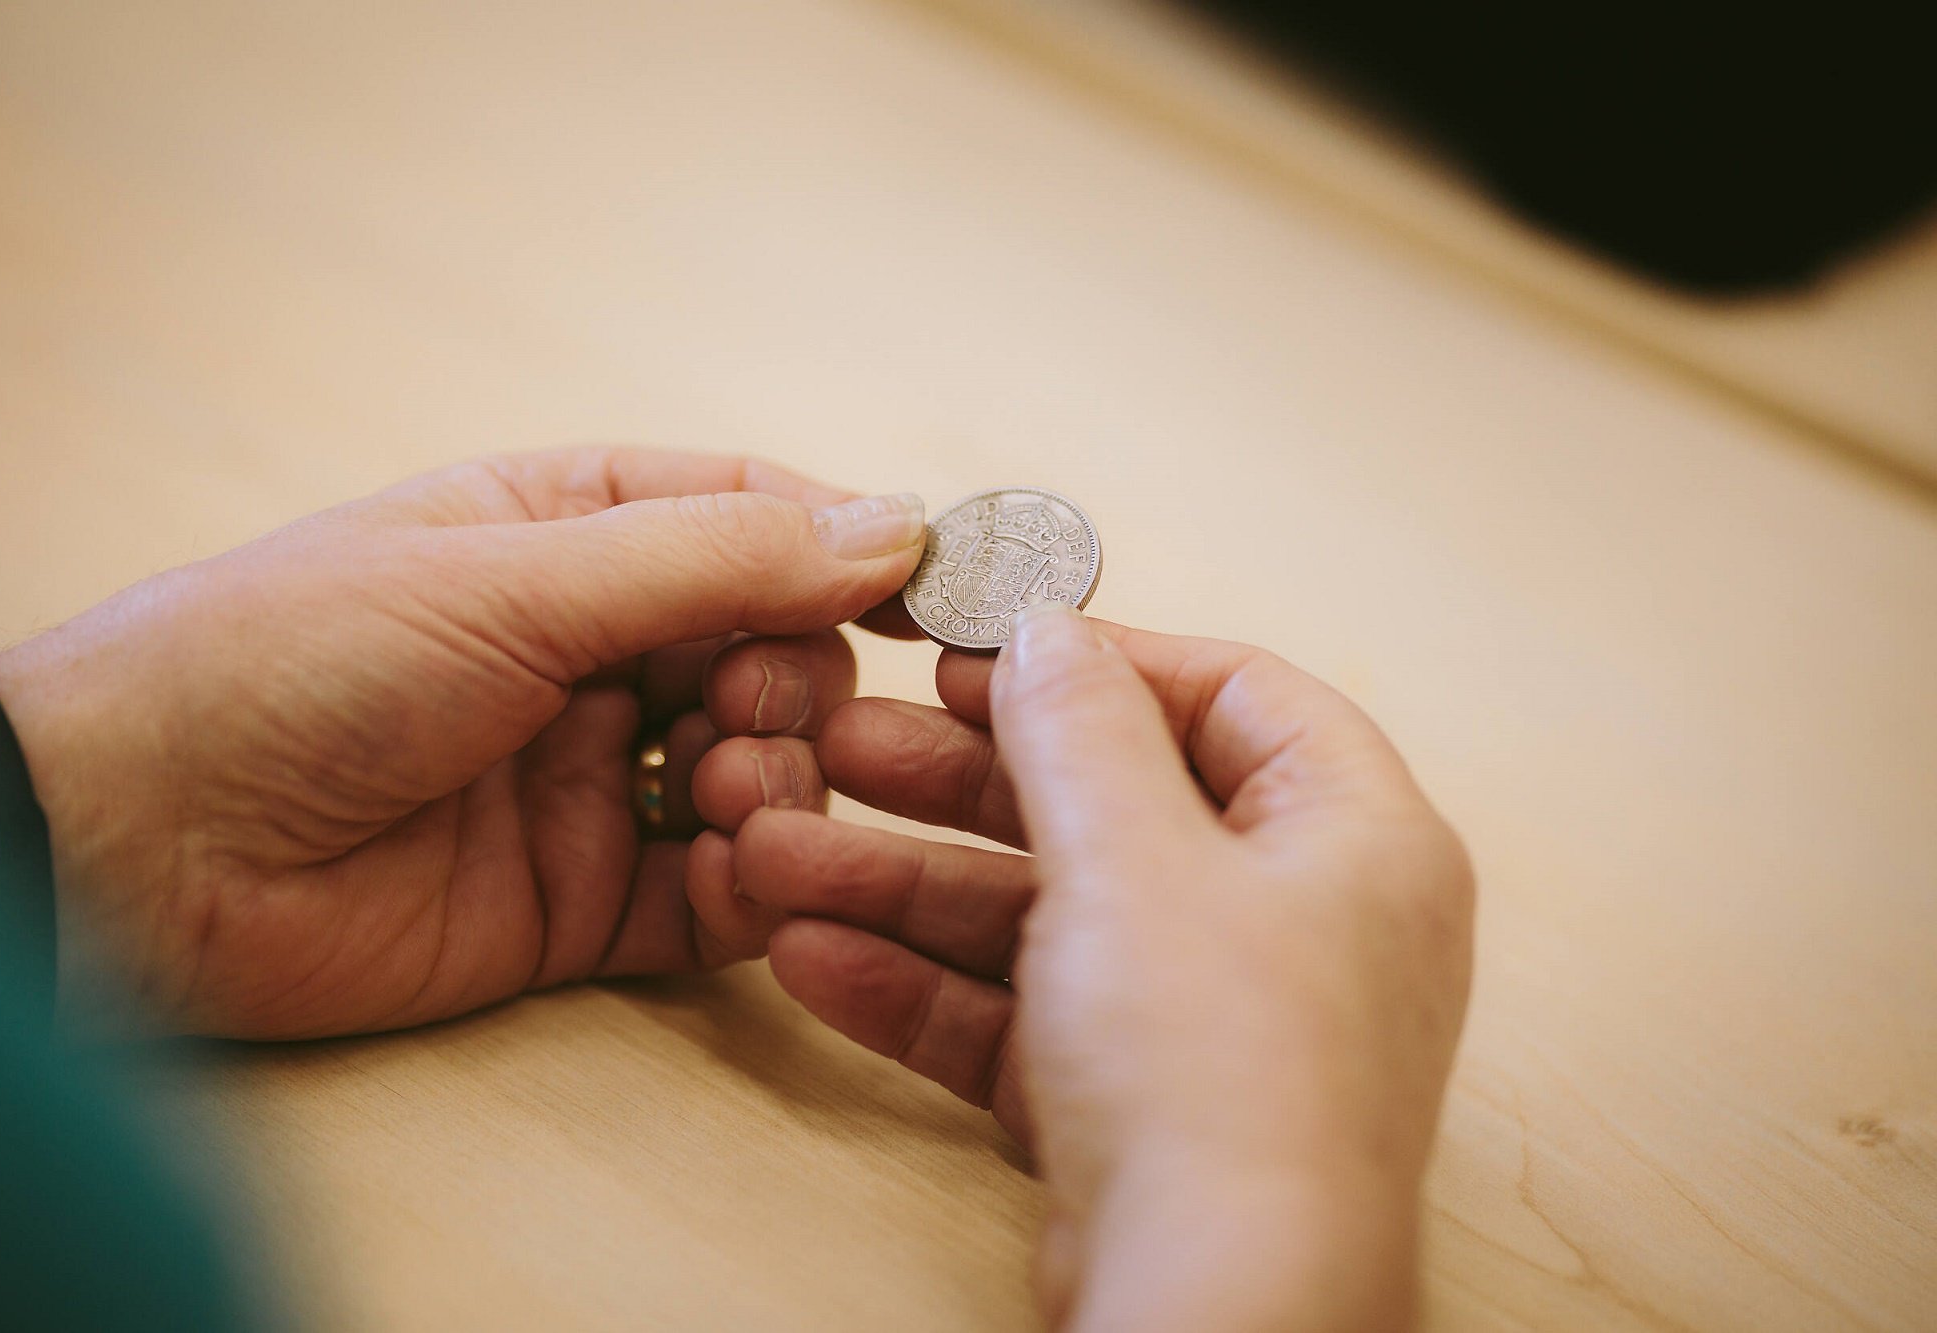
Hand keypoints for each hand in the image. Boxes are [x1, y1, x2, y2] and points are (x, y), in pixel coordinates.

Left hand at [0, 447, 926, 1037]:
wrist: (136, 850)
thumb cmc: (302, 659)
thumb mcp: (514, 578)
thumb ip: (714, 558)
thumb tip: (900, 525)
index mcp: (570, 531)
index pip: (754, 517)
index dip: (849, 550)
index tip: (938, 597)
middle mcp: (595, 650)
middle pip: (776, 651)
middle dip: (791, 680)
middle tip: (742, 708)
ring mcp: (593, 778)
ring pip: (763, 772)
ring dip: (776, 780)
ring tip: (721, 794)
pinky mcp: (583, 903)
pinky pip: (717, 894)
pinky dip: (753, 886)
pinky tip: (739, 874)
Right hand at [733, 607, 1473, 1331]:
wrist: (1214, 1306)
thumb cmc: (1224, 1078)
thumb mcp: (1137, 858)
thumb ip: (1082, 729)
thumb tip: (1047, 625)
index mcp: (1351, 836)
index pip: (1232, 694)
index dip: (1099, 662)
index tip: (978, 652)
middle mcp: (1295, 923)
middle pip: (1112, 806)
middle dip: (959, 783)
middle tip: (844, 746)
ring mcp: (1213, 1021)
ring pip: (1046, 917)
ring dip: (906, 887)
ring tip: (778, 851)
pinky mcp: (1139, 1107)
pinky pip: (1023, 1016)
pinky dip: (924, 987)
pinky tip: (810, 958)